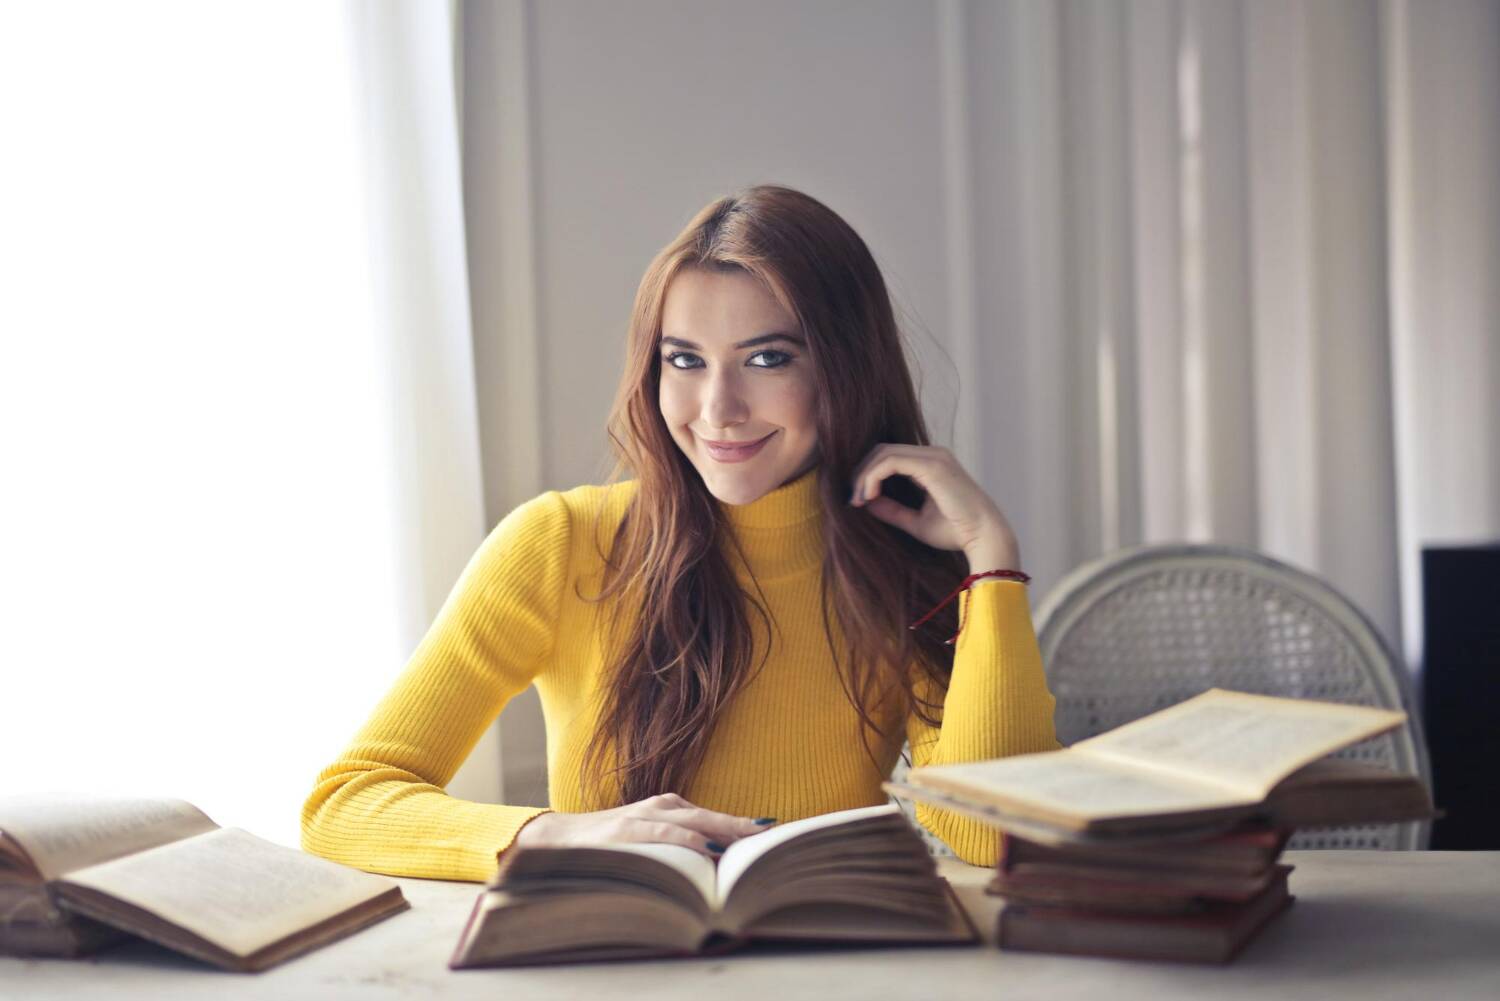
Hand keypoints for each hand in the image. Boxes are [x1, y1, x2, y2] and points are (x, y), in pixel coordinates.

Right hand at [512, 793, 774, 857]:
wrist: (560, 840)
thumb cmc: (612, 847)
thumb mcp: (652, 844)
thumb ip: (682, 849)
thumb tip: (721, 868)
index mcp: (672, 809)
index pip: (717, 818)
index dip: (747, 827)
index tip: (778, 835)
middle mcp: (664, 807)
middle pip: (714, 817)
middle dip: (746, 828)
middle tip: (777, 836)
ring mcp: (645, 816)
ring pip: (695, 822)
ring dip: (725, 832)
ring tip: (752, 841)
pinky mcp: (628, 829)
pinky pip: (665, 834)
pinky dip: (688, 841)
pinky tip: (708, 848)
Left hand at [849, 443, 1021, 571]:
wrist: (985, 537)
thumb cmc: (957, 532)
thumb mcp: (915, 521)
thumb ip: (892, 510)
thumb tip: (866, 502)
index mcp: (932, 464)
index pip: (889, 457)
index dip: (868, 475)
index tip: (858, 501)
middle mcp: (933, 455)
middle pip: (882, 450)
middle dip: (861, 472)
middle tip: (853, 500)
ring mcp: (934, 457)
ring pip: (883, 453)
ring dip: (864, 475)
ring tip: (858, 500)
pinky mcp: (932, 466)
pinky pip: (891, 462)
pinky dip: (873, 477)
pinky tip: (869, 496)